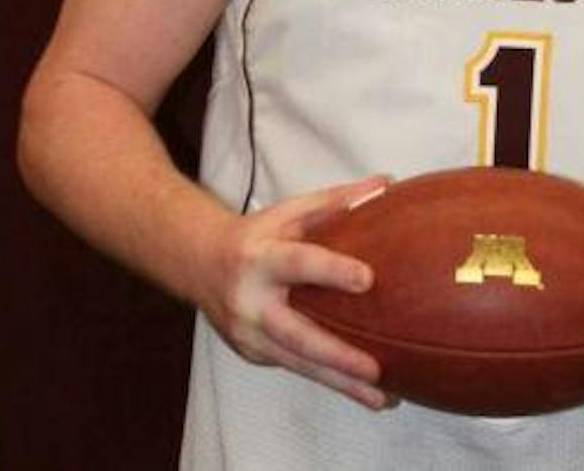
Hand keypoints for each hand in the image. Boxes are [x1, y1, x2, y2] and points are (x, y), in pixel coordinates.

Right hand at [196, 175, 392, 407]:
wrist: (197, 263)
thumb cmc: (256, 235)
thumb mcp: (289, 212)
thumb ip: (336, 202)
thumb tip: (386, 184)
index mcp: (259, 257)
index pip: (298, 264)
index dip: (331, 271)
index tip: (367, 279)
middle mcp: (249, 300)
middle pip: (295, 334)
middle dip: (335, 355)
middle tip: (374, 370)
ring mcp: (247, 333)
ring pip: (297, 363)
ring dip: (339, 383)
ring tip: (380, 399)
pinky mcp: (252, 353)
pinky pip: (295, 366)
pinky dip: (328, 379)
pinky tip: (363, 391)